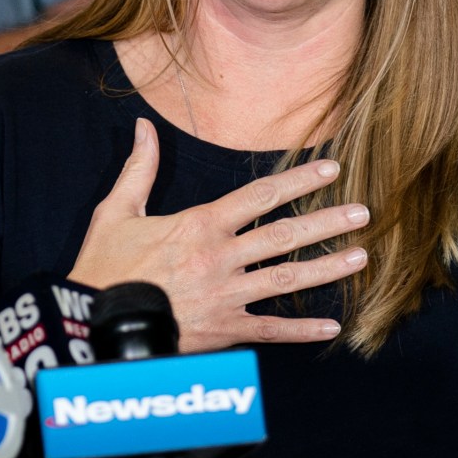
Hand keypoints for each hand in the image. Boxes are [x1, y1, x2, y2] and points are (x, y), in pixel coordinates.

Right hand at [70, 118, 367, 351]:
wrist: (94, 326)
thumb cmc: (103, 268)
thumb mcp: (115, 212)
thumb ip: (139, 169)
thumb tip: (144, 126)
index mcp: (200, 225)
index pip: (260, 195)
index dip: (299, 180)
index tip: (331, 168)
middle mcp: (220, 258)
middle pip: (284, 235)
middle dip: (327, 222)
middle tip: (364, 213)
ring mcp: (226, 296)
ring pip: (286, 279)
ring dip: (326, 268)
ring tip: (360, 257)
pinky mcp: (223, 331)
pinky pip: (270, 330)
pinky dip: (301, 331)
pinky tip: (332, 326)